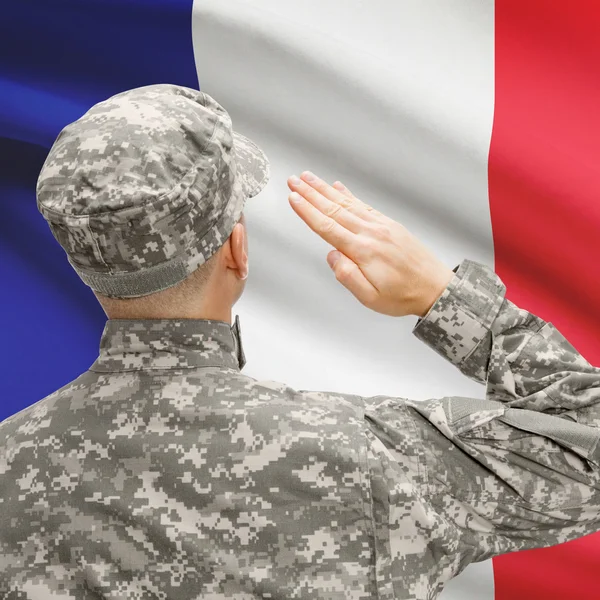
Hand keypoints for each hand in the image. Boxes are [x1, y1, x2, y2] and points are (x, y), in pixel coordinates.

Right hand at [287, 172, 454, 317]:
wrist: (435, 288)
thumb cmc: (402, 296)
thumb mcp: (370, 298)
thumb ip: (347, 276)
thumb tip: (331, 255)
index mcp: (363, 251)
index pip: (328, 227)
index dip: (308, 212)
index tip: (293, 198)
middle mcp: (371, 233)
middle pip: (334, 209)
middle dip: (311, 194)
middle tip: (293, 180)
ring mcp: (381, 226)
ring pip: (347, 204)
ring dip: (325, 189)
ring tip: (308, 177)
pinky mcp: (389, 224)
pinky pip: (364, 205)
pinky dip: (349, 195)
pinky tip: (338, 187)